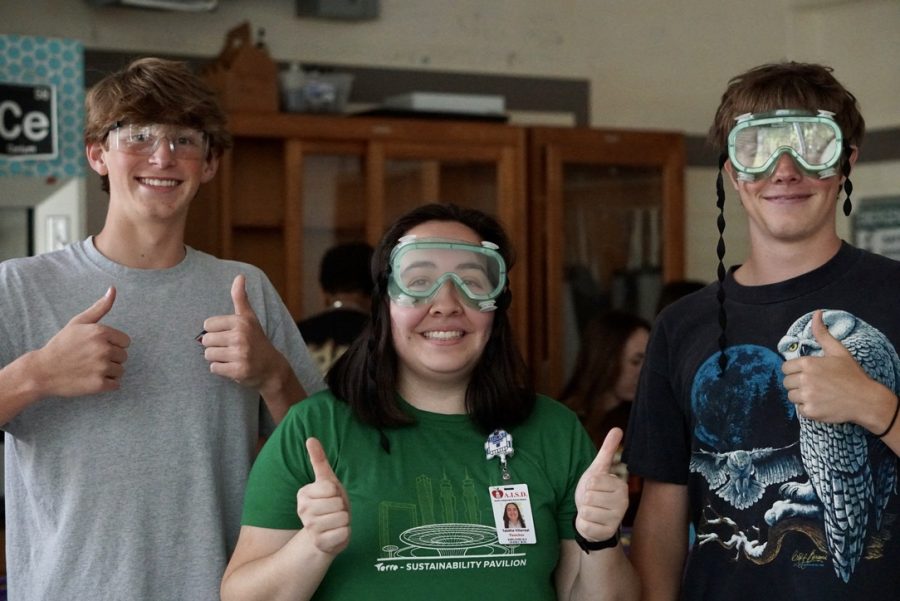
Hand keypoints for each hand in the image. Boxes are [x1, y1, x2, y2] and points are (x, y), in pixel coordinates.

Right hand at [35, 287, 130, 396]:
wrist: (41, 371)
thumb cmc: (62, 345)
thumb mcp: (79, 322)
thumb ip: (100, 307)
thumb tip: (114, 288)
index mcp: (101, 332)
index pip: (125, 342)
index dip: (112, 345)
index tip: (95, 347)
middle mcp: (103, 348)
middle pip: (123, 357)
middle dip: (110, 358)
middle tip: (89, 359)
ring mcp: (101, 367)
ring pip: (120, 371)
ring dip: (108, 372)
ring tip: (89, 369)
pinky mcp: (99, 384)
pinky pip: (116, 385)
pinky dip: (105, 384)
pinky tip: (89, 379)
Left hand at [199, 274, 278, 387]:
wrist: (271, 367)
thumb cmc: (256, 339)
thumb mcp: (249, 317)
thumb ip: (241, 297)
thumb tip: (239, 276)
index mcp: (241, 321)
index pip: (208, 324)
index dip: (216, 331)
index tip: (230, 334)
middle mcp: (241, 337)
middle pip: (206, 340)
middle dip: (215, 345)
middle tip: (231, 347)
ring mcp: (240, 354)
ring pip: (208, 355)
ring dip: (217, 358)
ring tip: (232, 357)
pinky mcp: (238, 371)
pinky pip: (214, 368)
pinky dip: (221, 369)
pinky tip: (233, 366)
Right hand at [296, 437, 350, 555]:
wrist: (324, 535)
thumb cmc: (328, 504)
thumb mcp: (326, 481)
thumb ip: (318, 460)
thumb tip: (310, 438)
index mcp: (303, 494)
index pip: (331, 487)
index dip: (337, 492)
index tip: (331, 497)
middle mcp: (303, 511)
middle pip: (338, 503)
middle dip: (342, 507)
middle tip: (335, 511)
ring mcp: (310, 528)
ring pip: (342, 518)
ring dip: (344, 520)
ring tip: (335, 522)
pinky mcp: (320, 543)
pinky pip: (344, 533)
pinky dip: (345, 533)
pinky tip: (335, 534)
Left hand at [574, 427, 627, 542]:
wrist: (593, 518)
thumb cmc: (595, 491)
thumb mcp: (598, 469)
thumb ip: (608, 450)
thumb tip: (618, 428)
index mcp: (621, 486)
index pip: (593, 481)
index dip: (588, 484)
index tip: (594, 488)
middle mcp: (622, 503)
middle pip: (588, 496)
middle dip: (584, 499)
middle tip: (592, 501)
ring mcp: (615, 520)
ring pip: (585, 511)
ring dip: (583, 512)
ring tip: (592, 511)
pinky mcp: (605, 534)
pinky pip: (584, 525)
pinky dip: (582, 524)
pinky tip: (591, 523)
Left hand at [781, 310, 880, 423]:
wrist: (866, 400)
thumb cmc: (852, 375)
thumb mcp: (838, 351)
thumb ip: (822, 334)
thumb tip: (816, 313)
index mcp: (808, 364)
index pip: (786, 368)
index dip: (795, 371)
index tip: (807, 374)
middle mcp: (804, 379)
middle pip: (787, 382)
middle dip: (797, 383)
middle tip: (815, 384)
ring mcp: (807, 396)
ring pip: (791, 396)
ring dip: (801, 396)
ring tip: (818, 394)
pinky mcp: (810, 411)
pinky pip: (799, 409)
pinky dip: (808, 408)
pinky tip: (821, 404)